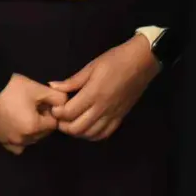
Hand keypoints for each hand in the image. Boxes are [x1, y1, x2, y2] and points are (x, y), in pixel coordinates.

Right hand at [0, 74, 65, 154]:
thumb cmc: (13, 88)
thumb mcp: (39, 89)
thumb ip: (59, 98)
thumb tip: (66, 105)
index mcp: (33, 128)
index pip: (53, 125)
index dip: (51, 112)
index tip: (44, 102)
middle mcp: (22, 140)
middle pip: (42, 134)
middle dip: (43, 122)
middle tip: (35, 106)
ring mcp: (9, 142)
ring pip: (30, 141)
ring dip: (32, 130)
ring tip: (25, 113)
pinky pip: (15, 146)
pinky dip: (20, 138)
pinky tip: (17, 126)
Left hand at [47, 35, 161, 140]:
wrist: (142, 62)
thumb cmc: (115, 60)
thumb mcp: (91, 66)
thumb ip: (72, 81)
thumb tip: (53, 86)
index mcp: (93, 93)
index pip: (69, 112)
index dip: (58, 113)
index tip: (54, 107)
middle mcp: (102, 108)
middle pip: (77, 127)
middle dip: (64, 126)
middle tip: (60, 117)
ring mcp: (112, 115)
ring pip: (90, 134)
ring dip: (77, 132)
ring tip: (71, 123)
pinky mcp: (120, 117)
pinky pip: (104, 134)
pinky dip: (92, 135)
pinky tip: (87, 128)